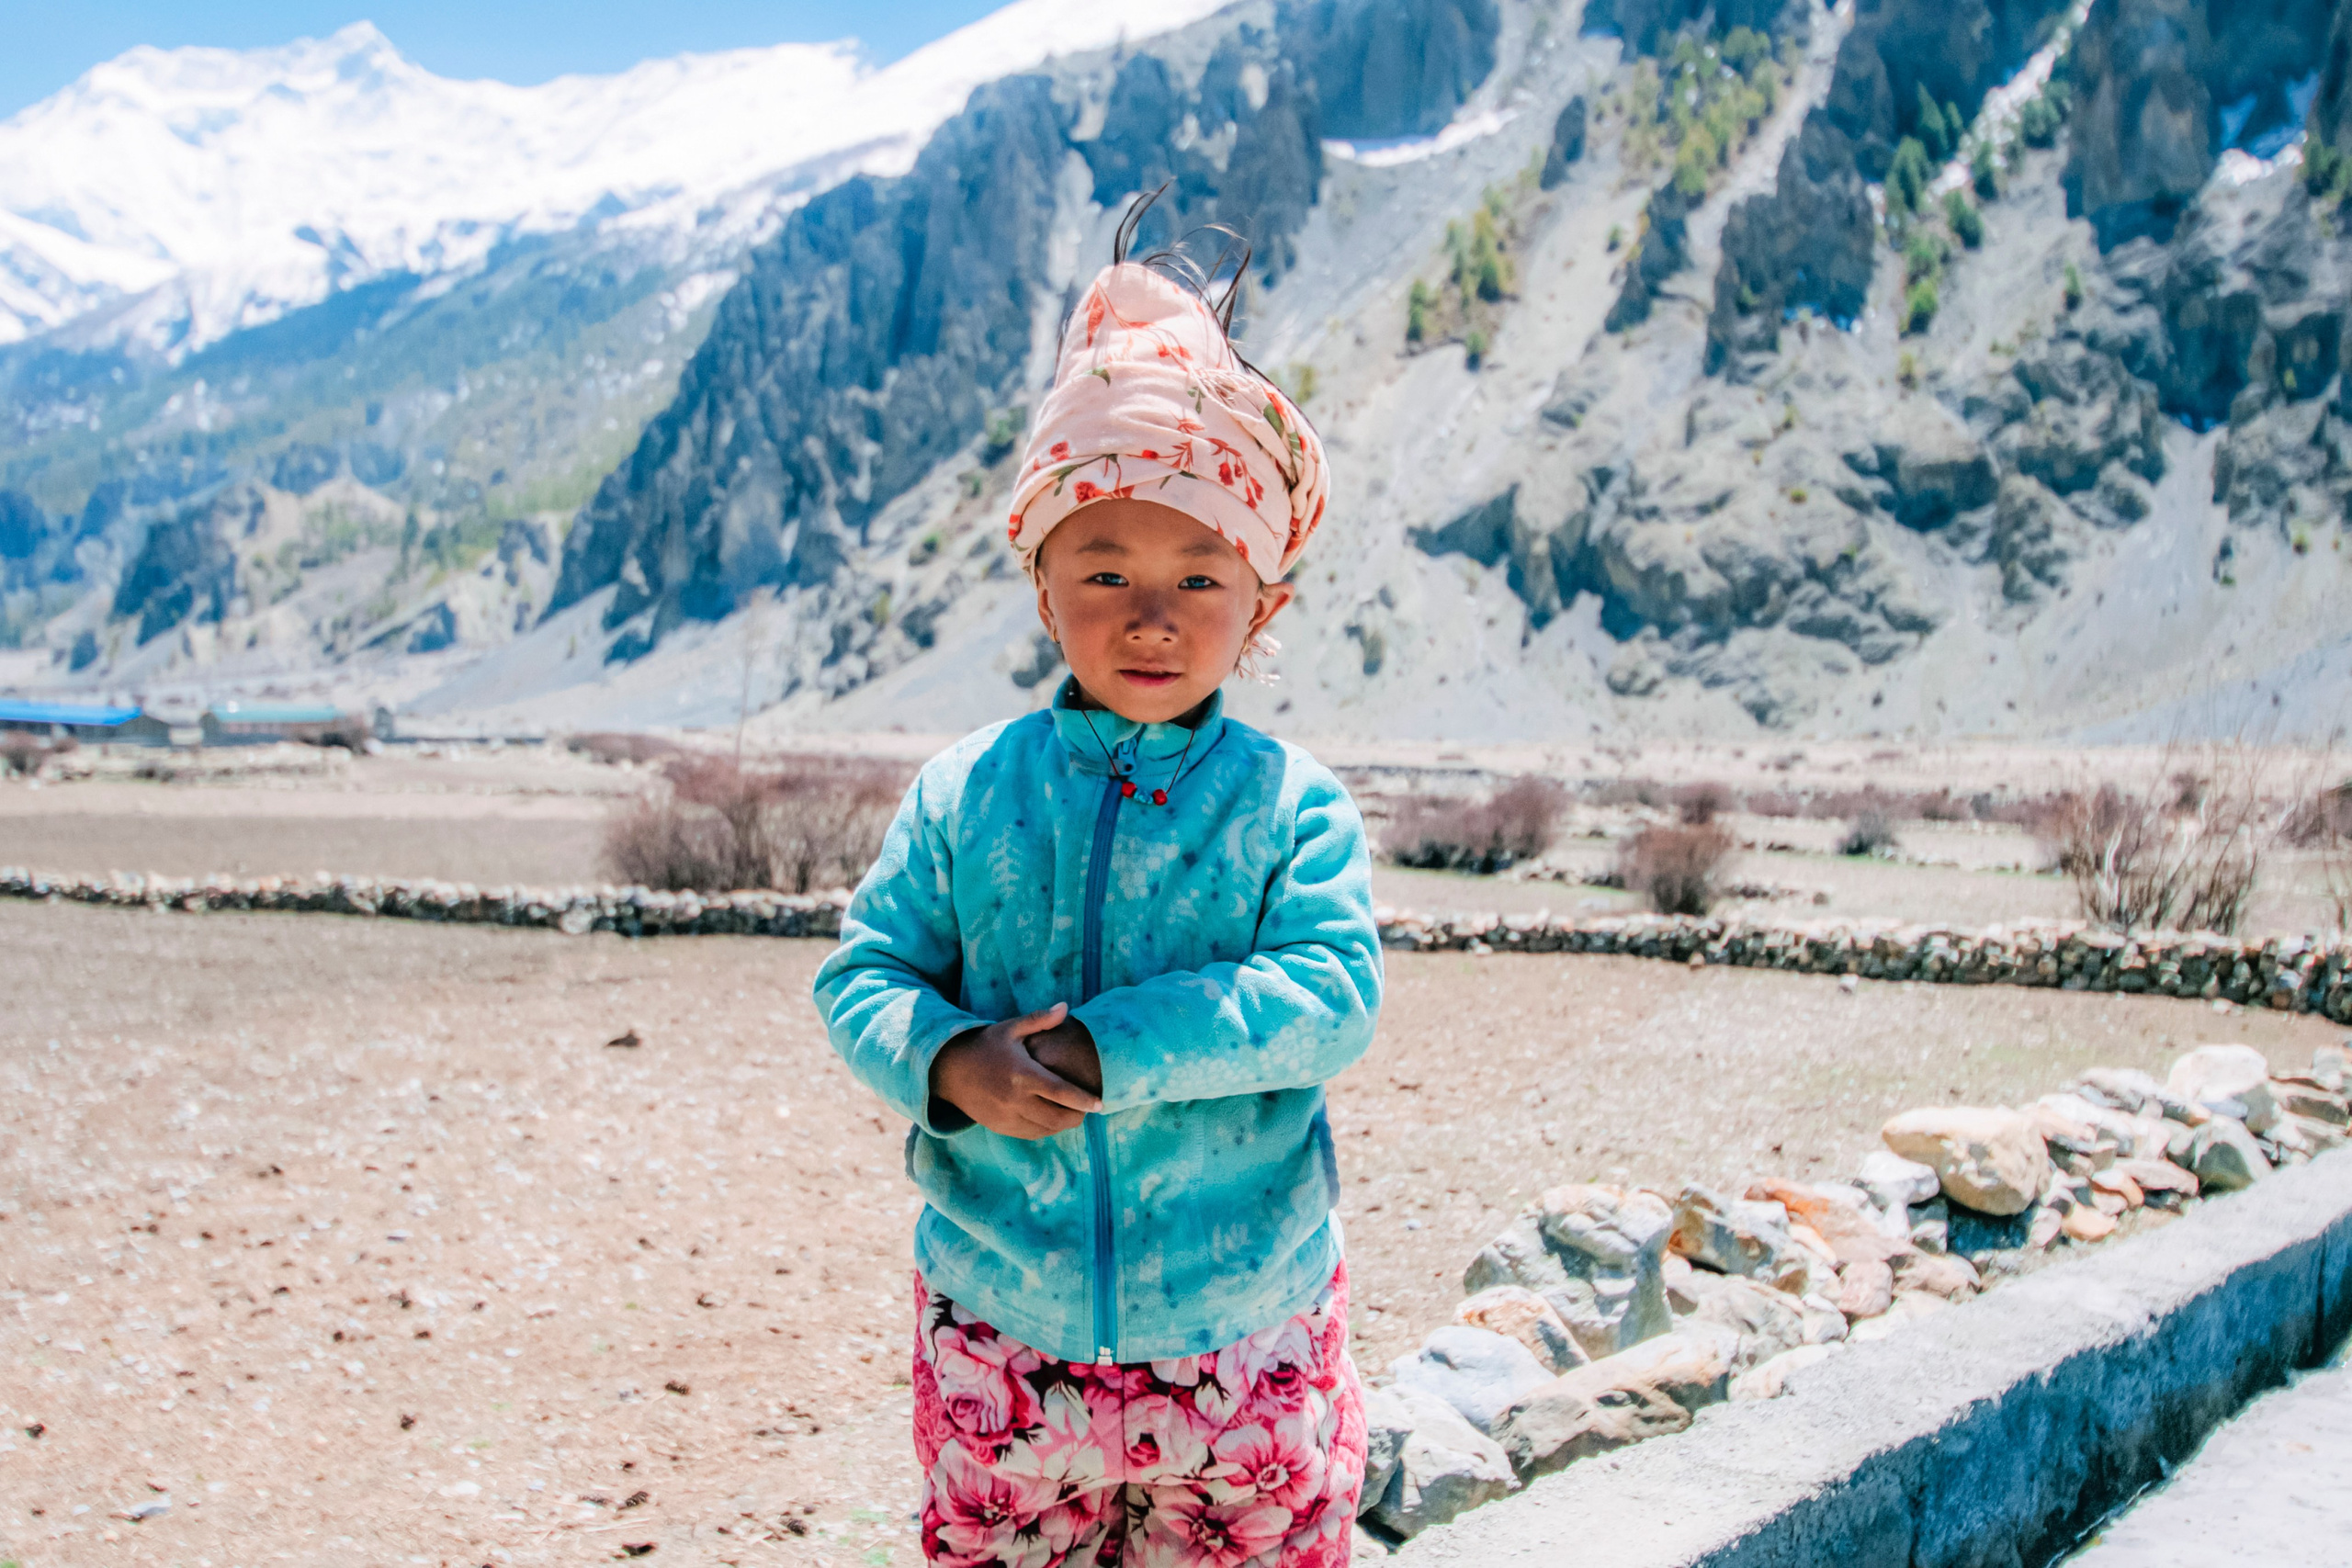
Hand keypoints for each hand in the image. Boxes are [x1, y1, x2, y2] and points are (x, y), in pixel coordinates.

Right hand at [930, 1004, 1102, 1139]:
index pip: (1061, 1092)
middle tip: (1089, 1110)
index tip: (1100, 1103)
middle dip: (1077, 1116)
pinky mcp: (999, 1126)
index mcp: (1022, 1074)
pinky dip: (1045, 1130)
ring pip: (1044, 1129)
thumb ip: (1040, 1019)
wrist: (949, 1070)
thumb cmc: (985, 1045)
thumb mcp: (1010, 1029)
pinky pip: (1029, 1134)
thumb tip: (1065, 1007)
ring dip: (1062, 1125)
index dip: (1083, 1100)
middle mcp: (1015, 1099)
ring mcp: (1006, 1115)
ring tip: (1074, 1115)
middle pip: (1056, 1117)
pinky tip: (1052, 1121)